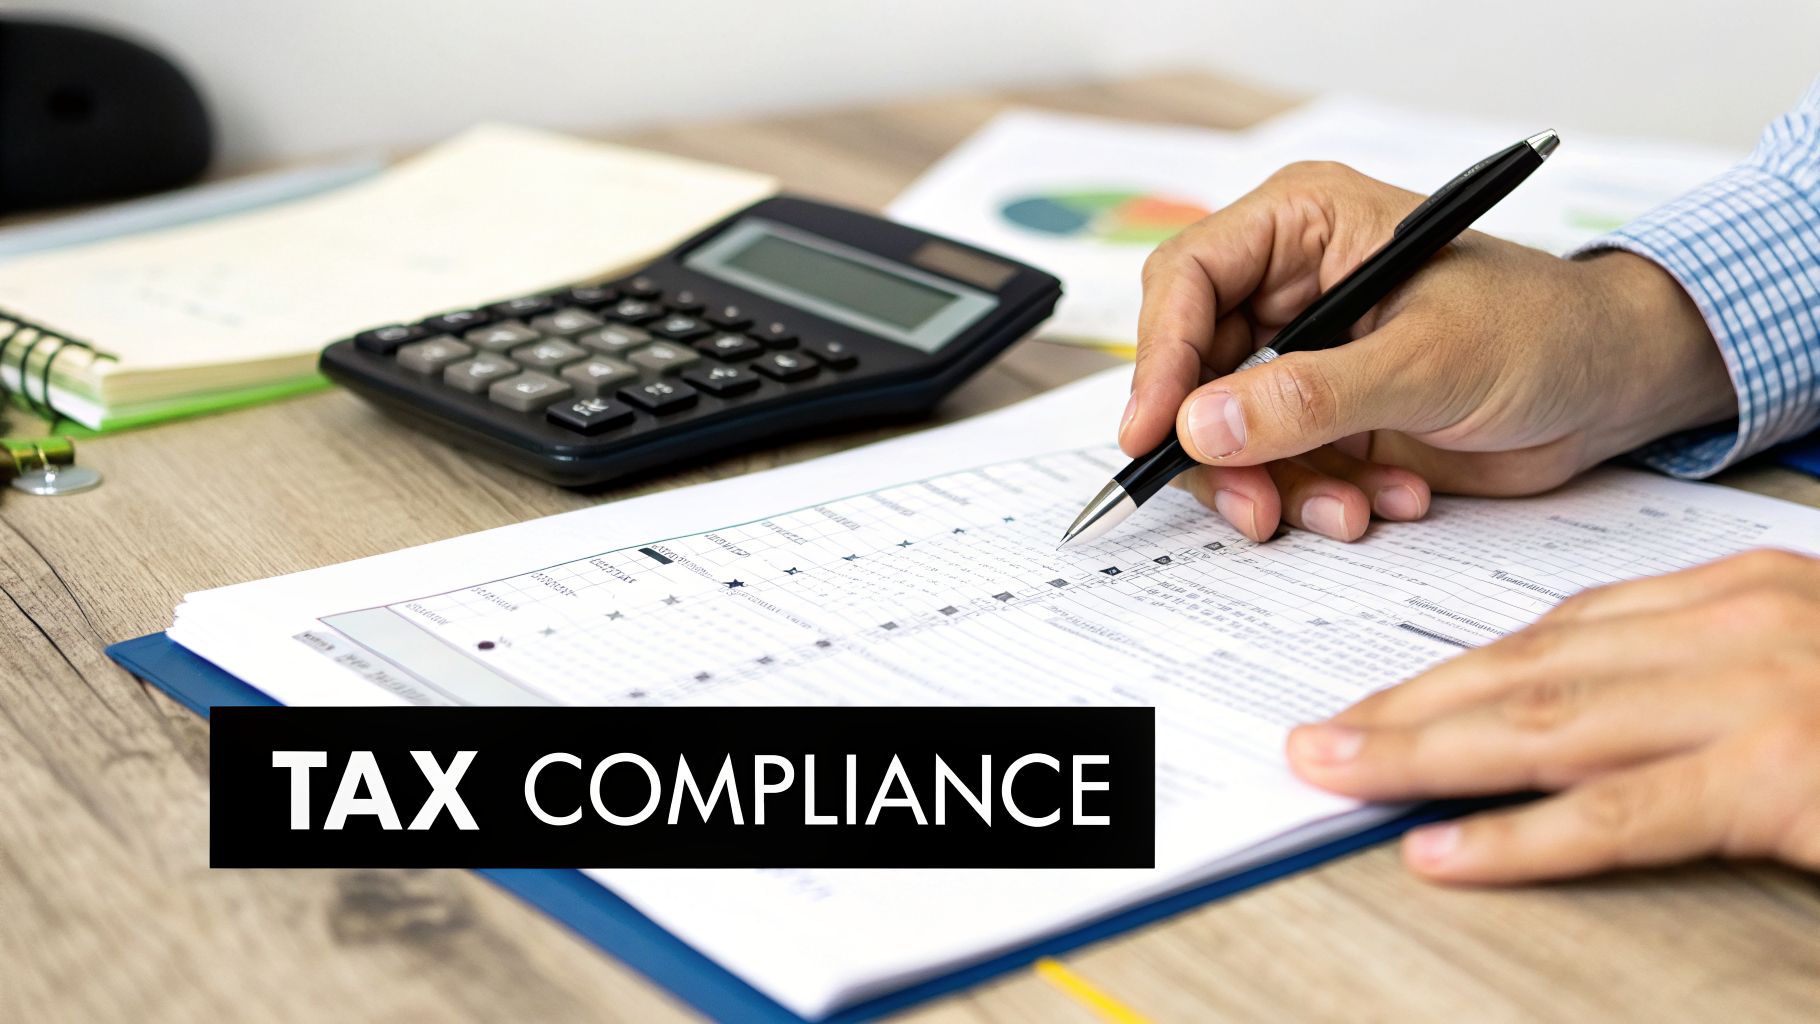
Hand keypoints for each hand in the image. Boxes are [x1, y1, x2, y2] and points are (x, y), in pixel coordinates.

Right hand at [1125, 161, 1735, 541]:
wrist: (1614, 392)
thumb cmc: (1546, 332)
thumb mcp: (1427, 361)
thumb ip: (1311, 396)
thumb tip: (1202, 425)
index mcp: (1303, 225)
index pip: (1187, 280)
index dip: (1160, 360)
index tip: (1153, 435)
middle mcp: (1289, 287)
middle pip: (1192, 369)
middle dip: (1221, 448)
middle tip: (1254, 506)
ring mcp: (1302, 356)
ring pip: (1227, 433)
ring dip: (1280, 487)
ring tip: (1351, 510)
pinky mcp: (1321, 418)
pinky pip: (1275, 470)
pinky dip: (1319, 499)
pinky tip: (1388, 496)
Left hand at [1285, 549, 1819, 883]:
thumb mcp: (1806, 656)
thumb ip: (1705, 669)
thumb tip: (1600, 709)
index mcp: (1737, 591)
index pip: (1563, 627)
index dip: (1457, 670)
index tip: (1384, 699)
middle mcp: (1734, 624)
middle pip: (1531, 667)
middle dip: (1411, 706)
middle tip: (1321, 734)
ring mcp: (1755, 695)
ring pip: (1547, 724)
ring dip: (1422, 753)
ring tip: (1336, 772)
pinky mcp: (1782, 774)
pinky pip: (1620, 812)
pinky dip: (1517, 836)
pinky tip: (1438, 848)